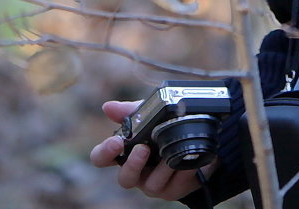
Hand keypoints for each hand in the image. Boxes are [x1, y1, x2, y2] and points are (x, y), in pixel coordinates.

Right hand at [90, 100, 217, 200]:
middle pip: (124, 179)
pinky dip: (181, 173)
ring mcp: (153, 184)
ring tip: (171, 154)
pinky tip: (186, 163)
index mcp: (125, 154)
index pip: (102, 158)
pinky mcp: (172, 190)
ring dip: (162, 168)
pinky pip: (174, 186)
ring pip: (151, 185)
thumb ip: (130, 111)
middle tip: (143, 149)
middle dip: (133, 164)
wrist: (195, 142)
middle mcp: (136, 172)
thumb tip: (108, 107)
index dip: (105, 152)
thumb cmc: (164, 129)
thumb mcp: (149, 116)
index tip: (116, 142)